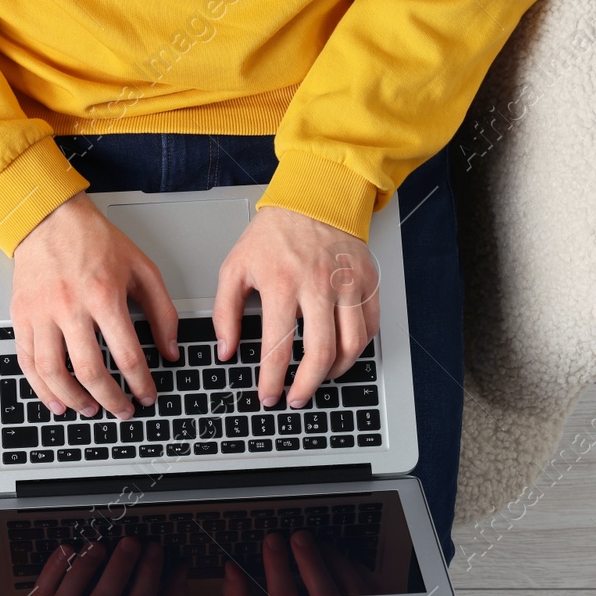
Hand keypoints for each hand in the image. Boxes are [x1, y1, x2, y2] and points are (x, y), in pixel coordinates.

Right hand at [10, 193, 178, 419]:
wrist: (48, 219)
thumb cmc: (94, 240)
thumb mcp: (142, 269)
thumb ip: (162, 311)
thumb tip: (171, 349)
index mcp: (104, 296)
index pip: (127, 355)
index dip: (141, 384)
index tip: (146, 396)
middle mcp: (70, 308)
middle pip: (91, 371)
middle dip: (110, 400)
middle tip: (122, 411)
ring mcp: (41, 314)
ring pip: (54, 372)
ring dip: (74, 399)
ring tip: (89, 410)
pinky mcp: (21, 317)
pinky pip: (28, 362)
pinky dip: (41, 388)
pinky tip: (55, 400)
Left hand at [26, 536, 188, 595]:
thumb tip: (179, 570)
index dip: (148, 575)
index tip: (154, 551)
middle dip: (120, 567)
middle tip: (131, 543)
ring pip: (72, 594)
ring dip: (86, 566)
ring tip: (99, 545)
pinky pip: (44, 588)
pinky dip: (54, 567)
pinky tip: (67, 549)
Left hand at [213, 206, 379, 408]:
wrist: (315, 197)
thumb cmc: (274, 233)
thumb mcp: (235, 267)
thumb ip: (225, 312)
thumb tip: (226, 350)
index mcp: (282, 283)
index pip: (278, 347)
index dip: (272, 380)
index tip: (268, 396)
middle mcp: (318, 286)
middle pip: (321, 353)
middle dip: (307, 386)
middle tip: (297, 398)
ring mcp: (348, 284)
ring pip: (352, 345)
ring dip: (336, 372)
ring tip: (320, 380)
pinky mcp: (368, 281)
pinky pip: (370, 326)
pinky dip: (359, 348)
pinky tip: (342, 354)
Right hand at [222, 529, 379, 595]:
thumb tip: (230, 571)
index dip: (277, 566)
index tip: (272, 542)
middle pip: (322, 588)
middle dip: (308, 556)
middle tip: (298, 537)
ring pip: (345, 578)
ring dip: (328, 555)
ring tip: (313, 547)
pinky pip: (363, 576)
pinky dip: (348, 563)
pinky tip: (334, 562)